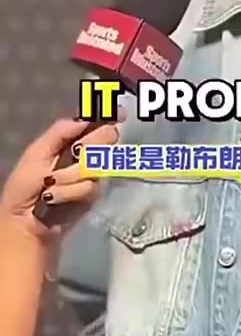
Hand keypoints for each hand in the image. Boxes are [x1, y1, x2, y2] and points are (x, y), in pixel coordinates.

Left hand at [0, 116, 123, 242]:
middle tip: (77, 153)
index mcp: (70, 140)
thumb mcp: (37, 153)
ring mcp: (91, 175)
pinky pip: (90, 186)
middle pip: (104, 138)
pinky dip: (70, 192)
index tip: (121, 114)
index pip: (94, 124)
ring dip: (70, 175)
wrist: (24, 222)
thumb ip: (60, 132)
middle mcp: (84, 154)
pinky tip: (54, 198)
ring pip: (96, 164)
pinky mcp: (93, 195)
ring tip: (51, 183)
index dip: (107, 117)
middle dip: (92, 143)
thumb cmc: (25, 186)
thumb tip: (85, 119)